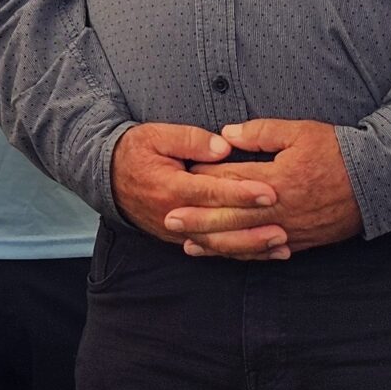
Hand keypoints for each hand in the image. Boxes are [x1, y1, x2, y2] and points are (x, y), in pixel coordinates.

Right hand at [110, 123, 277, 246]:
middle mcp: (174, 214)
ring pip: (218, 244)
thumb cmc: (135, 151)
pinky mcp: (182, 239)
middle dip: (252, 224)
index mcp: (169, 187)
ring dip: (251, 245)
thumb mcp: (156, 135)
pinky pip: (214, 249)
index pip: (210, 192)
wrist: (107, 177)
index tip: (269, 191)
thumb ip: (190, 139)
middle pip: (218, 224)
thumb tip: (224, 147)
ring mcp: (177, 232)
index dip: (240, 192)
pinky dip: (241, 253)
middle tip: (283, 220)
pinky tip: (267, 253)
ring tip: (281, 242)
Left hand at [179, 119, 363, 257]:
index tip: (179, 177)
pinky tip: (229, 255)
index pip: (230, 181)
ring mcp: (291, 228)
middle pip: (231, 216)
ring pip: (246, 240)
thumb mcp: (300, 132)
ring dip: (216, 243)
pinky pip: (267, 252)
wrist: (381, 181)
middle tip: (169, 219)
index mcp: (276, 179)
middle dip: (198, 220)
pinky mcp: (303, 241)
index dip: (203, 179)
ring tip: (189, 244)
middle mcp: (280, 209)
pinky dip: (245, 255)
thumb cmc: (339, 152)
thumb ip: (261, 132)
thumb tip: (226, 134)